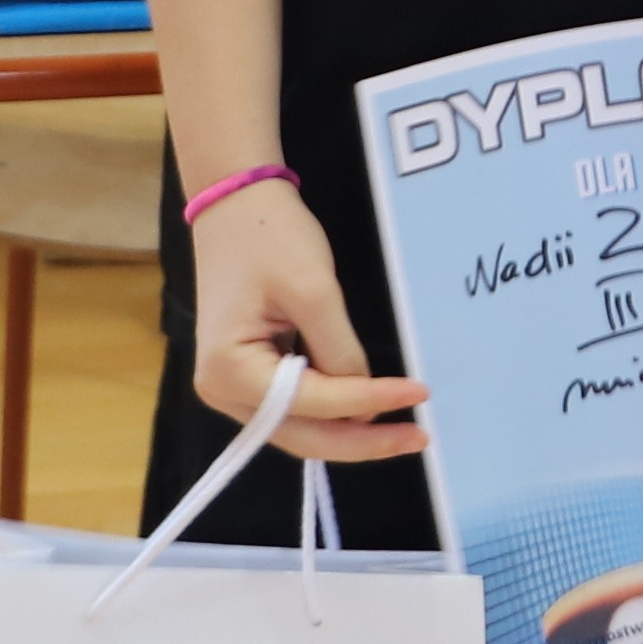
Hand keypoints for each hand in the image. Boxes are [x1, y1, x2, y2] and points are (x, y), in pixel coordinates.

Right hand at [184, 180, 427, 464]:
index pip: (313, 402)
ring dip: (351, 432)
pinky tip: (370, 412)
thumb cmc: (269, 236)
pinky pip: (295, 408)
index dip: (369, 401)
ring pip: (301, 428)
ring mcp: (232, 388)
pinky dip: (334, 413)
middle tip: (419, 439)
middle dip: (363, 440)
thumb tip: (365, 399)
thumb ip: (340, 351)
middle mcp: (223, 391)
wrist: (235, 203)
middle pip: (303, 435)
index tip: (419, 393)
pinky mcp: (249, 376)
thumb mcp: (313, 289)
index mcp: (230, 370)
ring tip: (404, 431)